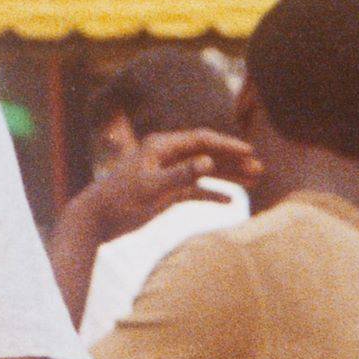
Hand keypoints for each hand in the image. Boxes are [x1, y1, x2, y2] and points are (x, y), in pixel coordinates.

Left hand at [75, 128, 255, 241]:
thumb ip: (180, 175)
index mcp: (161, 146)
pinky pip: (196, 190)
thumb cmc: (119, 202)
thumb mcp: (151, 189)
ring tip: (254, 181)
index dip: (227, 144)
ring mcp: (168, 174)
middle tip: (260, 169)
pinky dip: (212, 194)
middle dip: (234, 161)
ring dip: (228, 176)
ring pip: (205, 171)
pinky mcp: (167, 192)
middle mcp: (166, 156)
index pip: (201, 140)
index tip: (250, 150)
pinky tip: (230, 201)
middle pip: (207, 154)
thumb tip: (207, 162)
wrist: (97, 219)